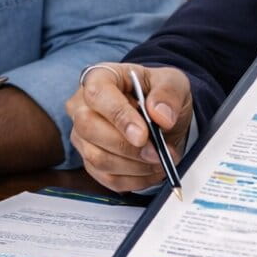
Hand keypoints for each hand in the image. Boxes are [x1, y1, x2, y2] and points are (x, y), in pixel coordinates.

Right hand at [66, 63, 192, 192]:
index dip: (119, 116)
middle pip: (89, 129)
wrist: (160, 114)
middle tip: (158, 153)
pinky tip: (151, 169)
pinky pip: (107, 178)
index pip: (98, 94)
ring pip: (97, 158)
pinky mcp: (90, 161)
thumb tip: (160, 116)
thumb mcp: (173, 82)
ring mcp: (83, 136)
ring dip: (135, 166)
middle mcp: (82, 106)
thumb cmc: (159, 93)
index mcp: (99, 77)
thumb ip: (169, 93)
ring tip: (161, 160)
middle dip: (128, 147)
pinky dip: (135, 179)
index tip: (143, 135)